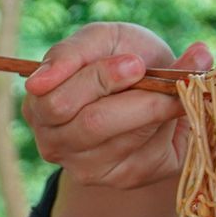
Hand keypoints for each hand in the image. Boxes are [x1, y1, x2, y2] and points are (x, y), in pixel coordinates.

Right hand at [20, 22, 213, 189]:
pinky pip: (147, 154)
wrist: (159, 93)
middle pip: (91, 124)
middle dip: (133, 97)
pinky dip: (166, 128)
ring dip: (156, 110)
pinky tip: (172, 112)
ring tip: (175, 88)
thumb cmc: (125, 59)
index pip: (57, 99)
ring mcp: (85, 166)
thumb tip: (52, 78)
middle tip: (162, 80)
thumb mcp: (106, 39)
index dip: (99, 79)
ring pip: (123, 140)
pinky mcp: (122, 177)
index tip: (135, 62)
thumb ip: (86, 49)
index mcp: (40, 103)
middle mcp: (54, 141)